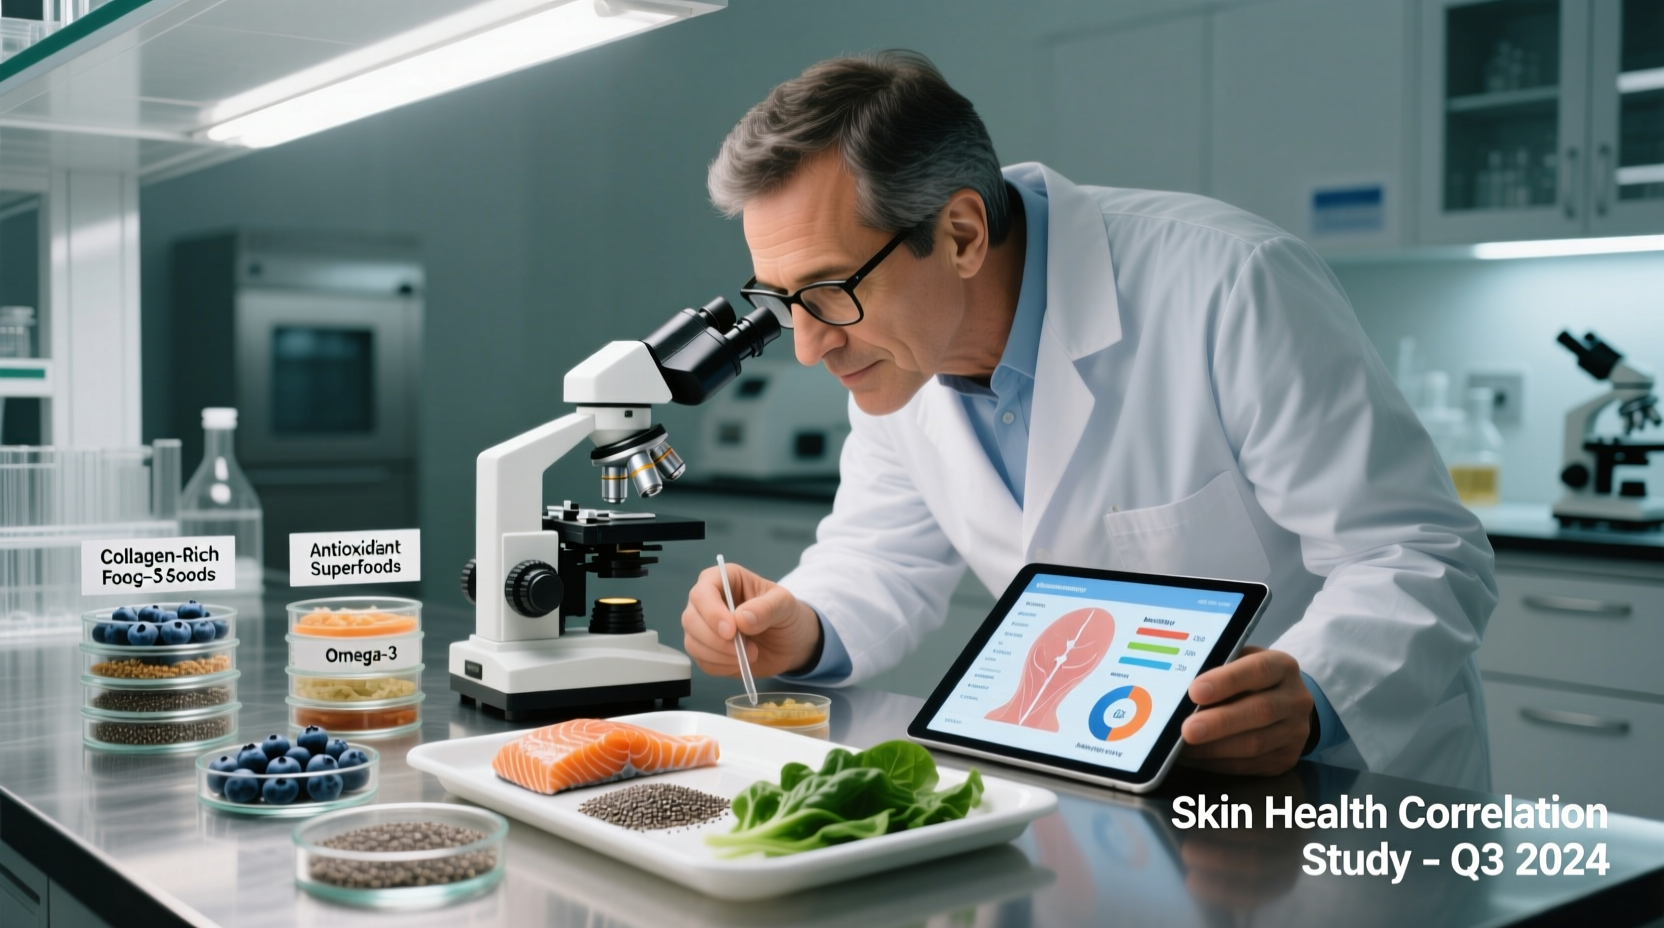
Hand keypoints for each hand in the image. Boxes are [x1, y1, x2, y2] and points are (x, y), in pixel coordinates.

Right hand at [680, 562, 821, 678]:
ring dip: (720, 655)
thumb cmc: (786, 615)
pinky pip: (702, 662)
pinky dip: (721, 666)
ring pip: (692, 643)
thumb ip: (767, 608)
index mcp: (724, 580)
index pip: (703, 592)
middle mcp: (708, 602)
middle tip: (744, 648)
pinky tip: (741, 663)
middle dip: (716, 640)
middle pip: (691, 619)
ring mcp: (705, 627)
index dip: (712, 612)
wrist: (792, 643)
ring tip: (750, 654)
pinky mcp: (708, 651)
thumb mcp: (785, 604)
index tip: (731, 631)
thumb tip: (742, 618)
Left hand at [1179, 647, 1312, 775]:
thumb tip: (1181, 690)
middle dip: (1220, 722)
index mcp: (1282, 667)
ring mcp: (1295, 732)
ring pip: (1255, 744)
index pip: (1258, 670)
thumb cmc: (1249, 680)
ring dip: (1214, 748)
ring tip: (1183, 747)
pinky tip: (1195, 758)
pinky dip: (1217, 762)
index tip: (1195, 691)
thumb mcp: (1240, 664)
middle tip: (1187, 730)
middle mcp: (1296, 699)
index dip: (1226, 681)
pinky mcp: (1285, 759)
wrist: (1285, 706)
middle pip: (1260, 711)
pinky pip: (1249, 765)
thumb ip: (1218, 671)